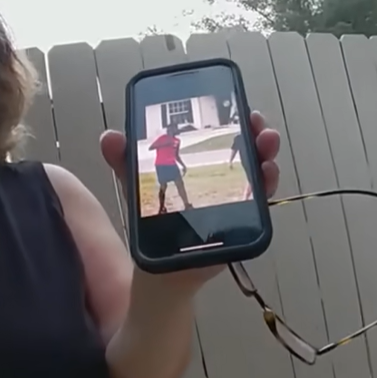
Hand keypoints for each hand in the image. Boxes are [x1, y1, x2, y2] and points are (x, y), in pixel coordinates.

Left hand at [100, 110, 281, 292]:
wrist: (161, 271)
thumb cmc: (154, 224)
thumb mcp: (140, 186)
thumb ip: (126, 162)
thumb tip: (109, 137)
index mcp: (198, 163)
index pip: (221, 134)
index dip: (233, 119)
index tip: (238, 106)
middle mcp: (221, 177)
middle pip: (246, 149)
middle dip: (256, 134)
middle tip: (258, 124)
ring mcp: (234, 199)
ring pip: (257, 172)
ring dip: (266, 156)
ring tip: (266, 146)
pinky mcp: (241, 223)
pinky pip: (258, 203)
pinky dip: (266, 187)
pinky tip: (266, 176)